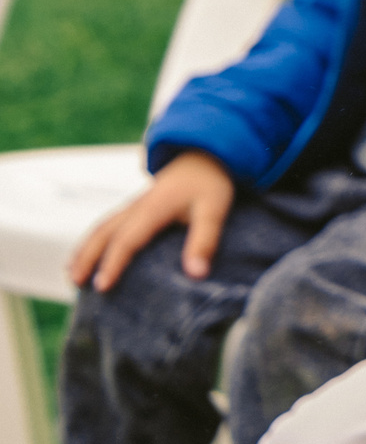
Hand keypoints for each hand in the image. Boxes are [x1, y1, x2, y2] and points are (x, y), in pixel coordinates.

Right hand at [68, 150, 233, 290]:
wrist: (205, 156)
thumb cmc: (209, 185)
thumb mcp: (214, 211)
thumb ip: (204, 241)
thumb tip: (196, 275)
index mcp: (152, 209)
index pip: (126, 240)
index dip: (112, 263)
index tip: (101, 287)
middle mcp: (136, 207)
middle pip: (103, 233)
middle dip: (86, 258)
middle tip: (75, 283)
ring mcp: (133, 206)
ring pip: (101, 228)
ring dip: (84, 250)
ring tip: (72, 275)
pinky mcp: (135, 207)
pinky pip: (108, 224)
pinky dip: (93, 241)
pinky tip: (89, 255)